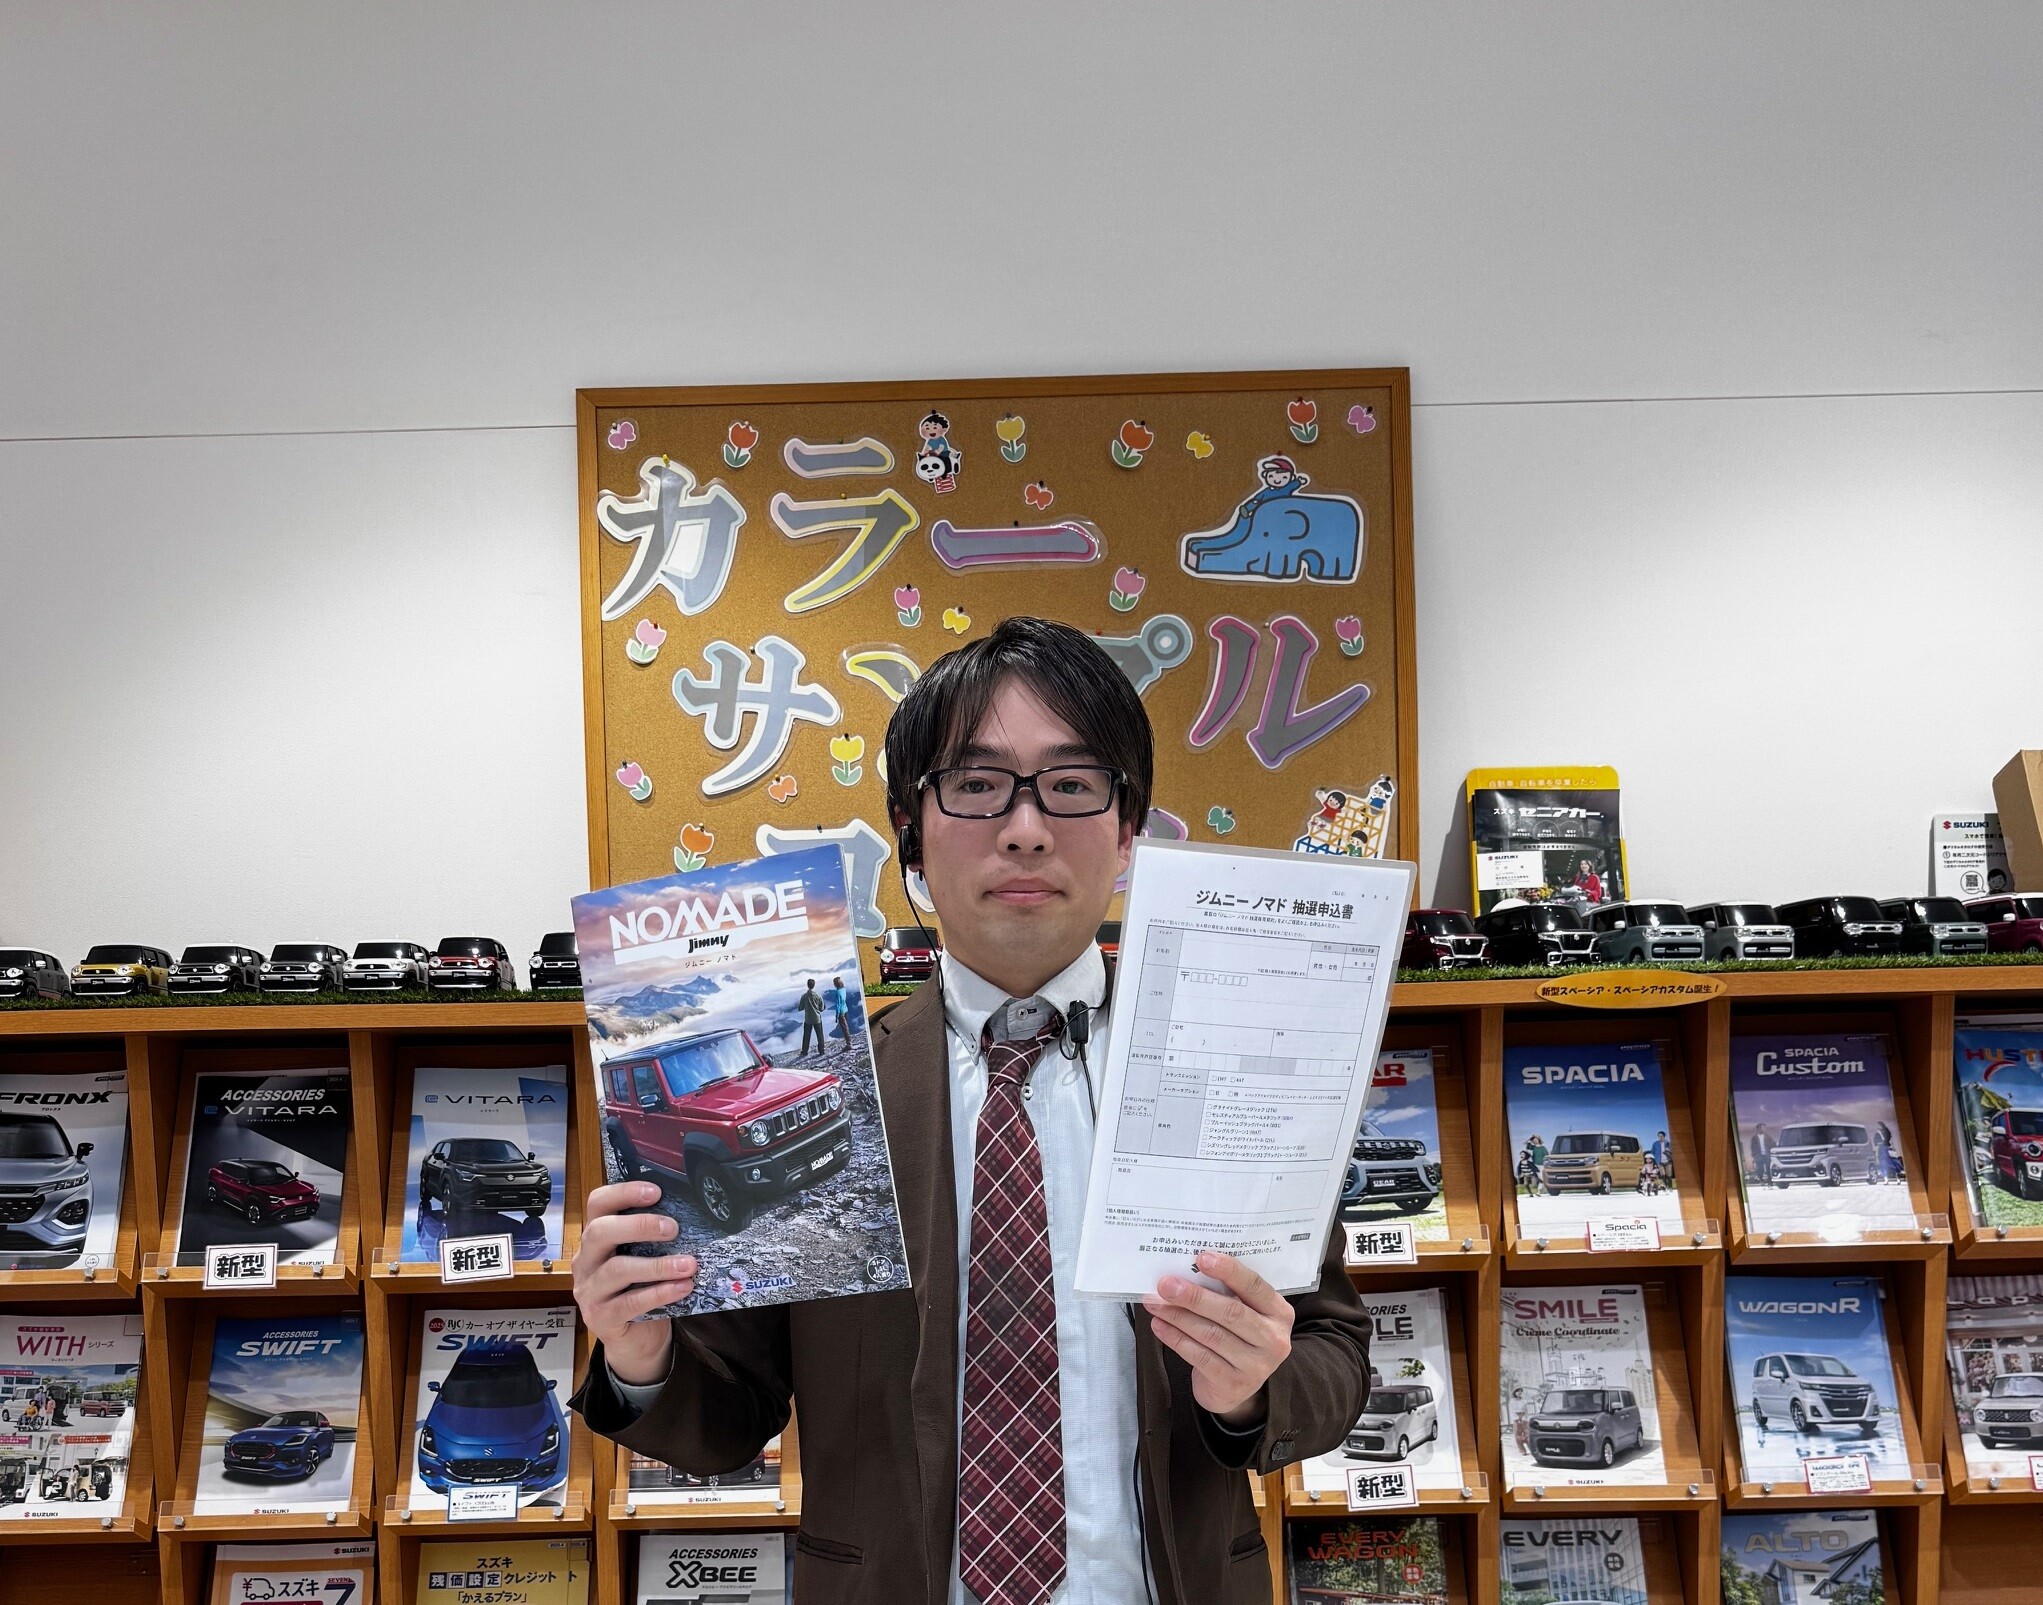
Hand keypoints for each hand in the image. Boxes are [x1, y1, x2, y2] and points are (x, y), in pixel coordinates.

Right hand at [573, 1182, 694, 1384]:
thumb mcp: (643, 1257)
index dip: (623, 1193)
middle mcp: (585, 1261)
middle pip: (599, 1232)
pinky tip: (683, 1287)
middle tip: (673, 1229)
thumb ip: (653, 1238)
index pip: (597, 1204)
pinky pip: (629, 1302)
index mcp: (595, 1238)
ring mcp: (588, 1291)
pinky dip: (660, 1293)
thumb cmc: (641, 1287)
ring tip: (689, 1264)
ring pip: (617, 1270)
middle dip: (639, 1226)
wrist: (635, 1338)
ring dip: (657, 1266)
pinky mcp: (600, 1318)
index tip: (656, 1192)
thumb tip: (690, 1212)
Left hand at [1143, 1250, 1293, 1426]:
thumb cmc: (1235, 1338)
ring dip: (1179, 1317)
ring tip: (1155, 1304)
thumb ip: (1225, 1294)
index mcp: (1278, 1313)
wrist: (1234, 1389)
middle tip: (1166, 1285)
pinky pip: (1201, 1357)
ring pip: (1212, 1335)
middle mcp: (1274, 1339)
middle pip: (1231, 1312)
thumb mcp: (1243, 1313)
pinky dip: (1176, 1339)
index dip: (1229, 1271)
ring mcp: (1256, 1365)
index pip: (1254, 1286)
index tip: (1201, 1258)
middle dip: (1195, 1297)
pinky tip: (1160, 1327)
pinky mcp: (1234, 1385)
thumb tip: (1184, 1272)